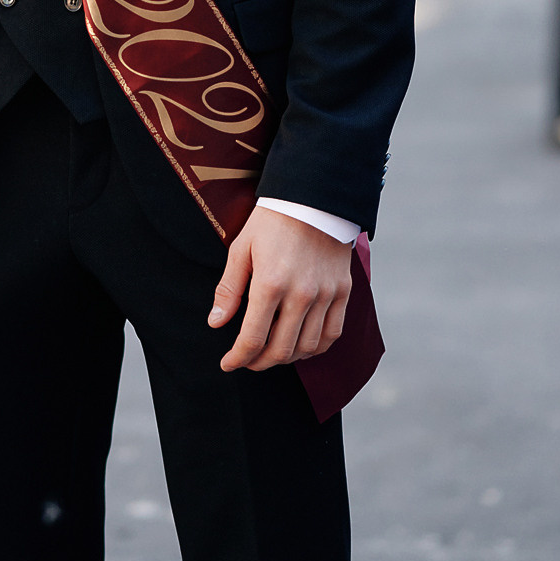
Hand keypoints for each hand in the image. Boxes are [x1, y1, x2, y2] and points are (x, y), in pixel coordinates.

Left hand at [210, 207, 352, 372]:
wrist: (314, 197)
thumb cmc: (272, 221)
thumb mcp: (241, 248)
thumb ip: (229, 289)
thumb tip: (216, 322)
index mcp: (270, 283)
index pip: (252, 339)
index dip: (237, 358)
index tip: (228, 363)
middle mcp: (301, 294)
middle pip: (280, 350)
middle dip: (258, 363)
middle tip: (247, 360)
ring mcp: (326, 294)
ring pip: (307, 347)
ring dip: (286, 358)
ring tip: (271, 353)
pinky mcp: (343, 291)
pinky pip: (332, 334)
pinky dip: (315, 347)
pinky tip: (300, 344)